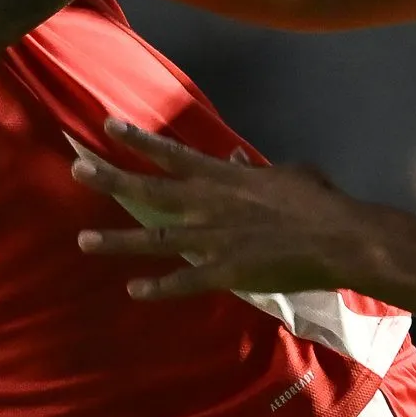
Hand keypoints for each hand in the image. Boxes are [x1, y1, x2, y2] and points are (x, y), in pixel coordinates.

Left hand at [71, 120, 379, 299]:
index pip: (171, 154)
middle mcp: (208, 205)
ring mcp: (213, 239)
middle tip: (77, 169)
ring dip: (117, 241)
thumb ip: (256, 170)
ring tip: (83, 241)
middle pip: (149, 190)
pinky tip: (134, 290)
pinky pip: (185, 282)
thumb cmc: (317, 202)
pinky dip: (159, 287)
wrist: (337, 237)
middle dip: (111, 179)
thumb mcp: (287, 174)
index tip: (108, 126)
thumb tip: (239, 159)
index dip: (138, 140)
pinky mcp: (225, 272)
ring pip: (155, 240)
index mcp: (223, 178)